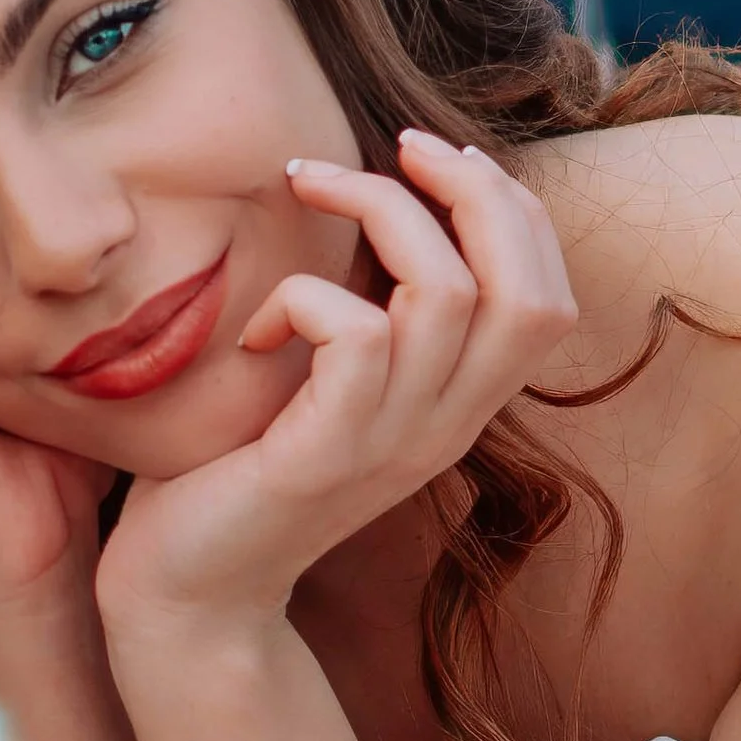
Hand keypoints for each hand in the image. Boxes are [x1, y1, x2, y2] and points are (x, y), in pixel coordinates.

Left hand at [98, 131, 578, 639]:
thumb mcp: (338, 384)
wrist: (190, 594)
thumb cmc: (245, 467)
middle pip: (527, 291)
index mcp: (464, 407)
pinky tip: (255, 329)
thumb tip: (382, 202)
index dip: (512, 210)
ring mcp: (393, 444)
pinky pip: (355, 338)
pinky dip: (303, 297)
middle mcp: (448, 427)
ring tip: (306, 186)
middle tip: (397, 146)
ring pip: (444, 294)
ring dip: (375, 211)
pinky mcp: (327, 456)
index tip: (437, 159)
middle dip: (473, 192)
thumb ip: (379, 317)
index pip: (550, 297)